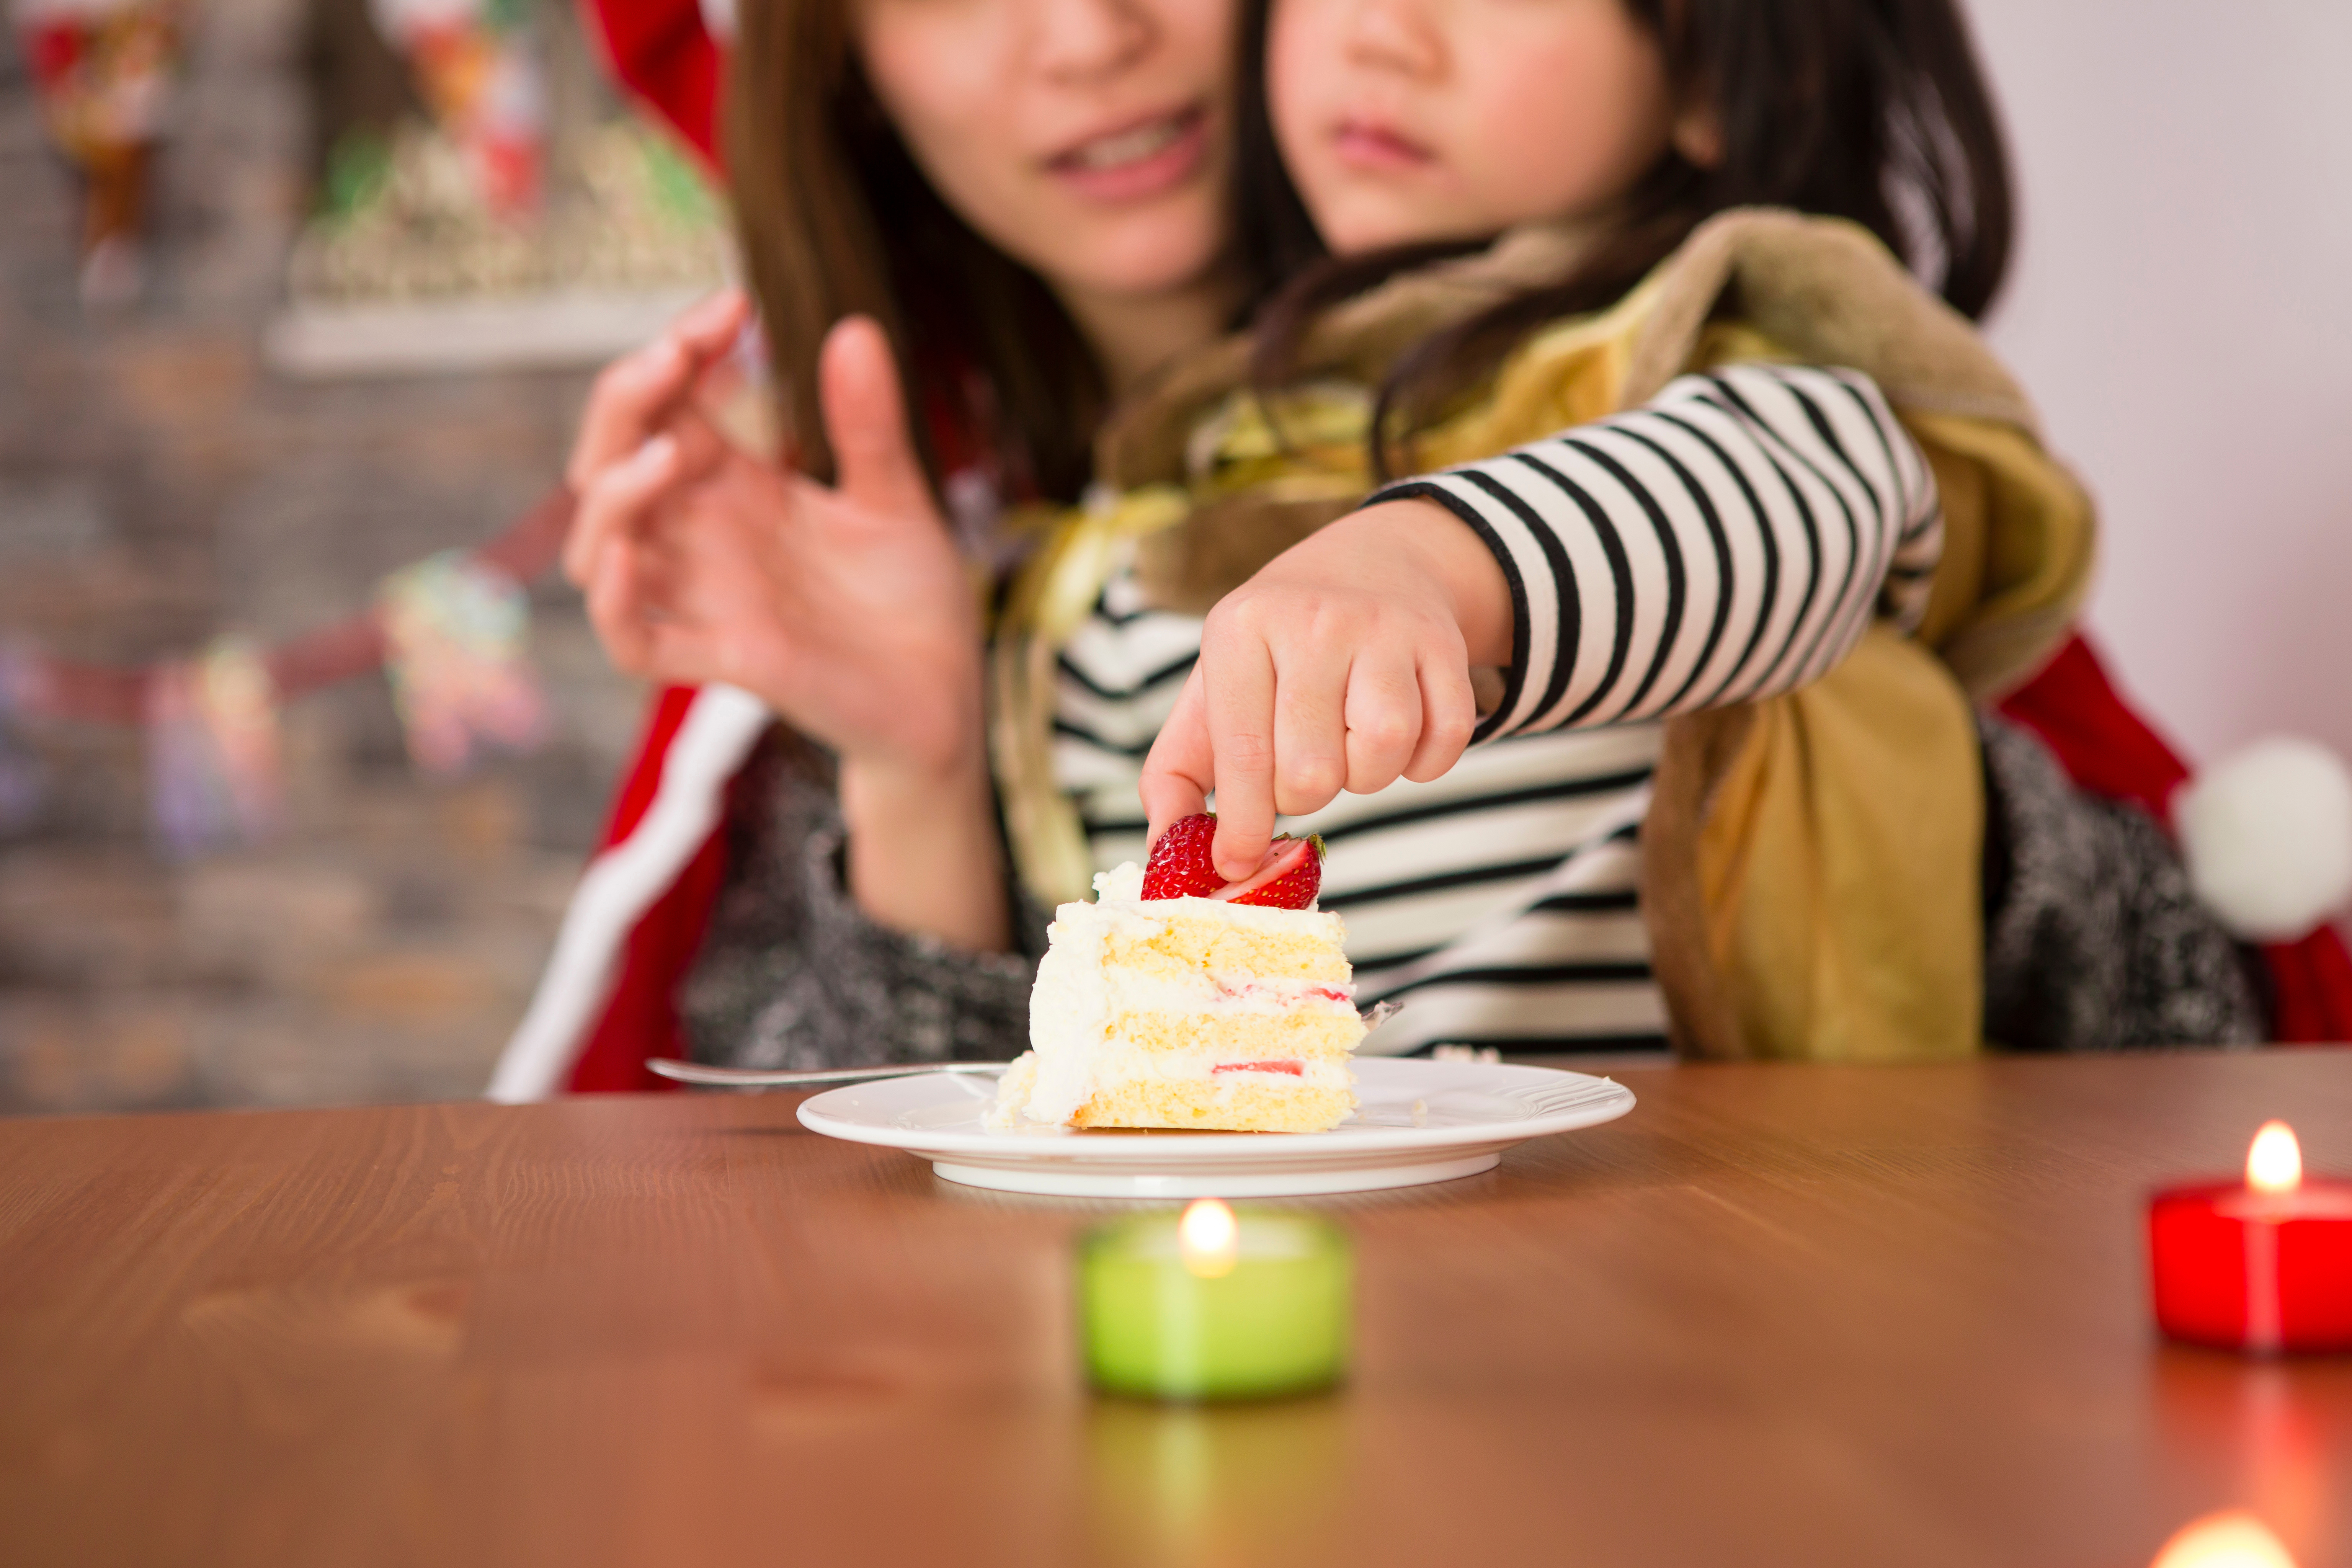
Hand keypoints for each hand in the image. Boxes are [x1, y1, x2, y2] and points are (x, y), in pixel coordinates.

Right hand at [568, 313, 984, 782]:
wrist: (947, 695)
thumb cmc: (911, 601)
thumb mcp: (896, 498)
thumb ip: (870, 424)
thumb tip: (855, 327)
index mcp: (739, 488)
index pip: (668, 404)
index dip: (679, 347)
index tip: (732, 307)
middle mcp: (706, 538)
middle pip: (612, 459)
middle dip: (626, 399)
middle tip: (678, 354)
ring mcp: (708, 599)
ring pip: (602, 545)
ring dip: (615, 492)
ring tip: (668, 450)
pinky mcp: (726, 660)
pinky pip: (635, 641)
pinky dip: (614, 603)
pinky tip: (629, 554)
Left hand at [1138, 499, 1512, 879]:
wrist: (1370, 565)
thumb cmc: (1278, 651)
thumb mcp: (1212, 692)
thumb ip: (1175, 775)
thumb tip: (1165, 854)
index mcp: (1240, 628)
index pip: (1243, 753)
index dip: (1242, 825)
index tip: (1236, 865)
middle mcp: (1312, 621)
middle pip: (1313, 770)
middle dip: (1304, 792)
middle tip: (1302, 763)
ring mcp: (1384, 629)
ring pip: (1381, 755)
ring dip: (1366, 777)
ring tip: (1348, 745)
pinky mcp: (1442, 645)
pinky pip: (1444, 742)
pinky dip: (1422, 763)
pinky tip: (1398, 735)